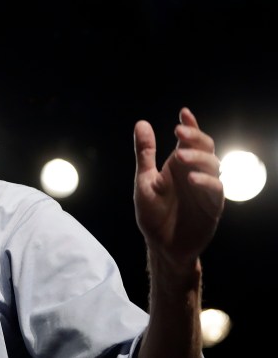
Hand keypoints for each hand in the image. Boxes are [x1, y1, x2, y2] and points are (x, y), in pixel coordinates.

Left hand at [133, 107, 224, 268]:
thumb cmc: (153, 213)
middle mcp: (195, 173)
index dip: (190, 126)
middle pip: (205, 148)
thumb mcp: (144, 181)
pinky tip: (192, 179)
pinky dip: (206, 182)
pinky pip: (215, 190)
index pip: (188, 141)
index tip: (183, 112)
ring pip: (213, 165)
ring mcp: (205, 189)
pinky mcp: (212, 206)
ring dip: (197, 158)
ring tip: (179, 156)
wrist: (161, 245)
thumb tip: (141, 123)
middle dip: (194, 137)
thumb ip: (145, 154)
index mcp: (178, 165)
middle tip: (178, 132)